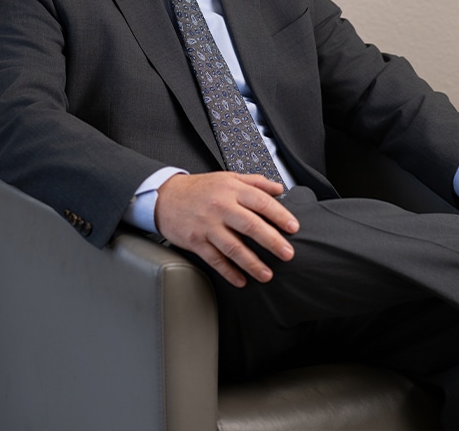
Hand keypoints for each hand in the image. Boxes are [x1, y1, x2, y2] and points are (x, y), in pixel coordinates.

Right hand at [154, 172, 299, 287]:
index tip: (293, 227)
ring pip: (233, 246)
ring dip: (252, 263)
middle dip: (272, 241)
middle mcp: (220, 206)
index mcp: (231, 189)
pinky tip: (241, 280)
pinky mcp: (195, 240)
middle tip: (287, 254)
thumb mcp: (227, 178)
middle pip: (250, 225)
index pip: (261, 201)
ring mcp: (207, 225)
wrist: (165, 196)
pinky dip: (228, 271)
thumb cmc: (199, 188)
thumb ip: (255, 182)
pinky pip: (215, 259)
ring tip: (267, 274)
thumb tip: (279, 189)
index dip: (279, 215)